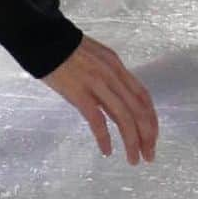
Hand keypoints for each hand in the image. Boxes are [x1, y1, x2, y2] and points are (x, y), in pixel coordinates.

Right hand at [42, 35, 157, 164]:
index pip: (144, 97)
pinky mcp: (79, 94)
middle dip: (147, 135)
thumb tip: (118, 98)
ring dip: (132, 141)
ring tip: (133, 159)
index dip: (152, 119)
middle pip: (138, 110)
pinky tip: (107, 151)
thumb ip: (109, 77)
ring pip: (124, 117)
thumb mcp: (97, 59)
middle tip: (149, 156)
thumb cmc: (67, 50)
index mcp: (118, 68)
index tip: (153, 137)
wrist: (44, 39)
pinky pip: (97, 120)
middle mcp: (113, 76)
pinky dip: (104, 138)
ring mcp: (98, 84)